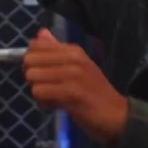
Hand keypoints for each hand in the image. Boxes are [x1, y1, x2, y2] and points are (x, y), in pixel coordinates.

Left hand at [22, 29, 128, 144]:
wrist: (117, 114)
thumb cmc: (94, 91)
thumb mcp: (77, 66)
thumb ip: (57, 50)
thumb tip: (41, 33)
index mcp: (74, 50)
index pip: (36, 45)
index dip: (33, 61)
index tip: (45, 72)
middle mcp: (73, 58)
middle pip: (29, 60)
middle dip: (33, 77)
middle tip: (48, 88)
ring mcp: (73, 75)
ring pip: (32, 77)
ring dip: (38, 91)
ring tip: (54, 98)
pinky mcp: (71, 92)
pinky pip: (39, 92)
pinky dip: (44, 102)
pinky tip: (56, 106)